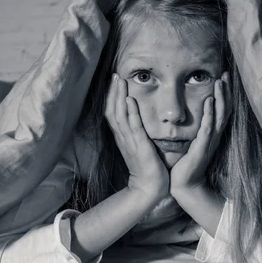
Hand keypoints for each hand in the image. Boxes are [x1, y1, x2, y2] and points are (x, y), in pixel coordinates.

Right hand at [105, 74, 168, 198]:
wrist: (150, 187)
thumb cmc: (148, 167)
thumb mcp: (140, 146)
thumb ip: (137, 132)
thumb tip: (138, 119)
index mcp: (123, 137)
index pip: (113, 113)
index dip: (112, 97)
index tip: (115, 81)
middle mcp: (123, 137)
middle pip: (112, 110)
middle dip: (113, 92)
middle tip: (115, 75)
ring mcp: (130, 142)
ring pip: (120, 115)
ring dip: (119, 97)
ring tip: (121, 81)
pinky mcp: (140, 146)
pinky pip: (133, 127)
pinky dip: (131, 113)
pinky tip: (130, 100)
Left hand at [170, 72, 231, 192]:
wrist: (185, 186)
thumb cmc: (186, 164)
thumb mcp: (191, 143)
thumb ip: (194, 130)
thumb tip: (187, 115)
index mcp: (212, 134)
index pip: (222, 110)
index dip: (224, 94)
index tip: (223, 77)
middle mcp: (214, 136)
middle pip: (225, 109)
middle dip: (225, 91)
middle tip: (225, 73)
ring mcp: (210, 142)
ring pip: (219, 116)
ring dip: (220, 98)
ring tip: (219, 82)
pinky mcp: (202, 148)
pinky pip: (207, 129)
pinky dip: (209, 114)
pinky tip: (209, 101)